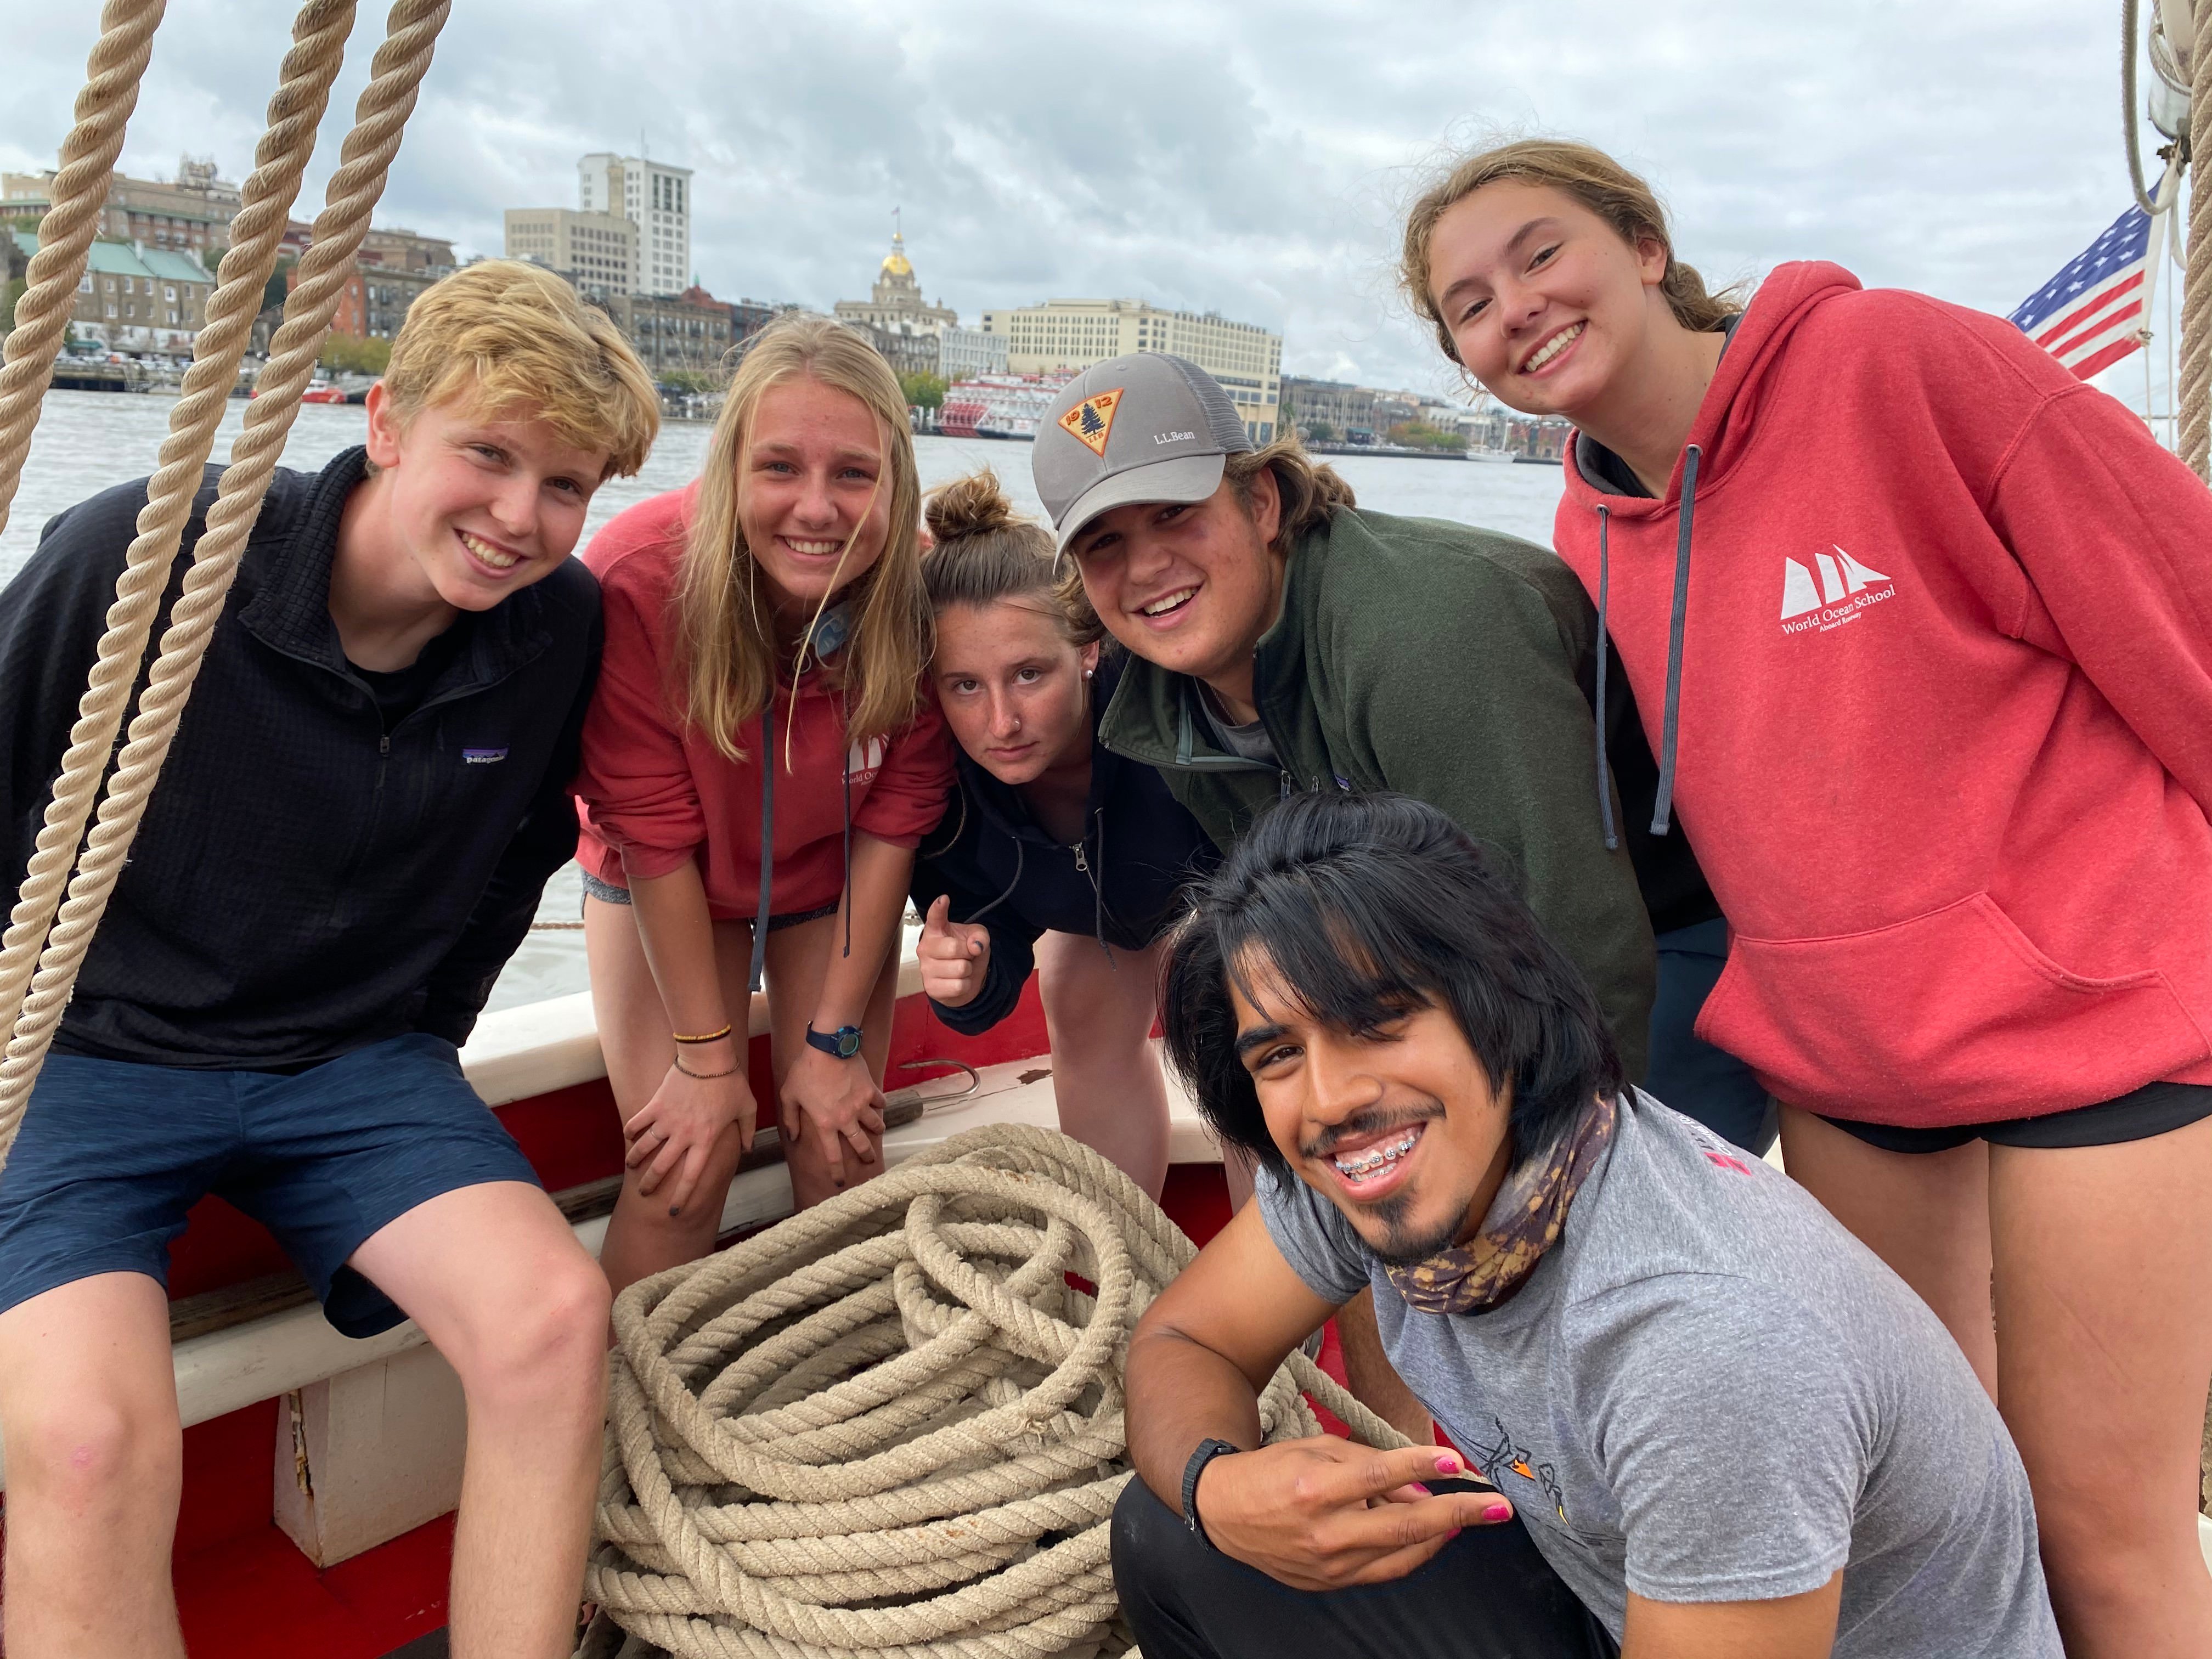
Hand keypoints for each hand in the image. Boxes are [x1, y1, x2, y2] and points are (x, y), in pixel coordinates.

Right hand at [623, 1038, 754, 1216]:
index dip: (681, 1196)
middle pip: (662, 1167)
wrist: (708, 1057)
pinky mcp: (655, 1105)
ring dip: (635, 1159)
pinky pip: (637, 1122)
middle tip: (644, 1192)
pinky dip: (630, 1131)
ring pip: (645, 1147)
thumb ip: (747, 1132)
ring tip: (631, 1166)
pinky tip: (628, 1137)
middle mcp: (684, 1135)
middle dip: (650, 1183)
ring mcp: (667, 1120)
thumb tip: (747, 1149)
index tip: (673, 1211)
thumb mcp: (747, 1108)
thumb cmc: (730, 1082)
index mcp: (706, 1140)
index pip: (692, 1177)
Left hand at [779, 1043, 886, 1188]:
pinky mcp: (871, 1090)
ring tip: (878, 1131)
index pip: (832, 1156)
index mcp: (825, 1124)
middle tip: (869, 1161)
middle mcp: (846, 1119)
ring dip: (877, 1130)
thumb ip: (790, 1119)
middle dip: (866, 1156)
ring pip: (875, 1125)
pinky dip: (880, 1105)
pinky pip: (880, 1102)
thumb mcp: (789, 1095)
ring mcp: (861, 1105)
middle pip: (861, 1145)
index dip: (837, 1172)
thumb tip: (792, 1138)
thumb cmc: (805, 1071)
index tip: (840, 1182)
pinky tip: (878, 1104)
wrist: (828, 1048)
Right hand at [917, 894, 990, 1008]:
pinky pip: (958, 986)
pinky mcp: (930, 988)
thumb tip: (975, 946)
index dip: (939, 908)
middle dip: (968, 953)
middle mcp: (926, 947)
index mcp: (935, 930)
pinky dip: (965, 985)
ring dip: (967, 970)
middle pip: (954, 948)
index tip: (943, 900)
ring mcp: (926, 968)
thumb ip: (979, 935)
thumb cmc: (966, 952)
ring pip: (960, 969)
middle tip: (965, 955)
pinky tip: (958, 981)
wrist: (964, 979)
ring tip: (961, 968)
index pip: (935, 917)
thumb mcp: (977, 938)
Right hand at [1193, 1439, 1511, 1591]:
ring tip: (1468, 1516)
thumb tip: (1418, 1485)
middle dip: (1458, 1513)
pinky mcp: (1330, 1583)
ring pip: (1402, 1553)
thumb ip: (1368, 1463)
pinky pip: (1385, 1570)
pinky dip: (1414, 1552)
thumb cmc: (1272, 1472)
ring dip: (1442, 1534)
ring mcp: (1329, 1564)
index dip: (1422, 1465)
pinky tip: (1432, 1535)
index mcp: (1315, 1487)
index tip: (1457, 1460)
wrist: (1225, 1513)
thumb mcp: (1315, 1449)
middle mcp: (1324, 1530)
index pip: (1380, 1475)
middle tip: (1498, 1507)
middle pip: (1405, 1524)